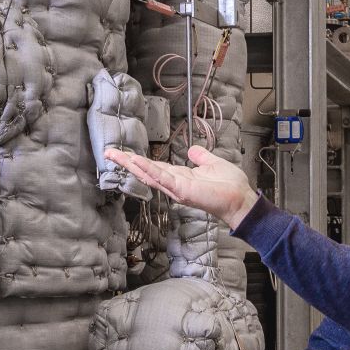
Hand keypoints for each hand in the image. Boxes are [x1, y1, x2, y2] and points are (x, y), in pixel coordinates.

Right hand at [103, 145, 259, 227]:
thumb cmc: (230, 186)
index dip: (139, 160)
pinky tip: (136, 162)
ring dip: (131, 164)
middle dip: (127, 162)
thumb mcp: (213, 164)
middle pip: (145, 171)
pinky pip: (162, 178)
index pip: (154, 167)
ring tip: (115, 155)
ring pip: (149, 174)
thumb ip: (201, 157)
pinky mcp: (181, 190)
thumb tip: (192, 149)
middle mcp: (174, 184)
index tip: (124, 153)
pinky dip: (148, 169)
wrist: (241, 199)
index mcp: (180, 176)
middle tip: (109, 152)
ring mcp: (176, 188)